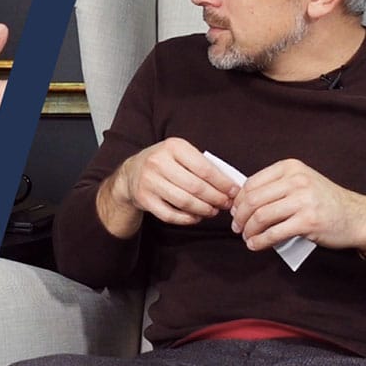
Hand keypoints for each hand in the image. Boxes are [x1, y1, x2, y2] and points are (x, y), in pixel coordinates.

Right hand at [98, 138, 237, 237]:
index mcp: (173, 147)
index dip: (222, 183)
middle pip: (196, 187)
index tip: (234, 191)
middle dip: (216, 198)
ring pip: (184, 202)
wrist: (131, 172)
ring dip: (204, 209)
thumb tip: (230, 185)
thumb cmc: (164, 163)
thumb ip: (202, 165)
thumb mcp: (181, 154)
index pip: (204, 168)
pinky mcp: (144, 199)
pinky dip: (187, 218)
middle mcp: (158, 162)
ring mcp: (149, 181)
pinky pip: (170, 215)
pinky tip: (197, 217)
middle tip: (226, 204)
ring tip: (214, 211)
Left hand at [229, 158, 365, 251]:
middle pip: (253, 200)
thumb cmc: (325, 202)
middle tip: (237, 227)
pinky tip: (255, 245)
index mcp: (291, 167)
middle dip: (240, 216)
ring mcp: (304, 200)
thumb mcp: (301, 183)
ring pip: (261, 216)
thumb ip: (276, 187)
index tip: (235, 211)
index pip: (252, 183)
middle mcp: (297, 180)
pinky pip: (274, 233)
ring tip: (246, 237)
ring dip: (248, 230)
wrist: (358, 217)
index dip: (239, 200)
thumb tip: (241, 203)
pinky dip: (260, 241)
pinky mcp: (308, 222)